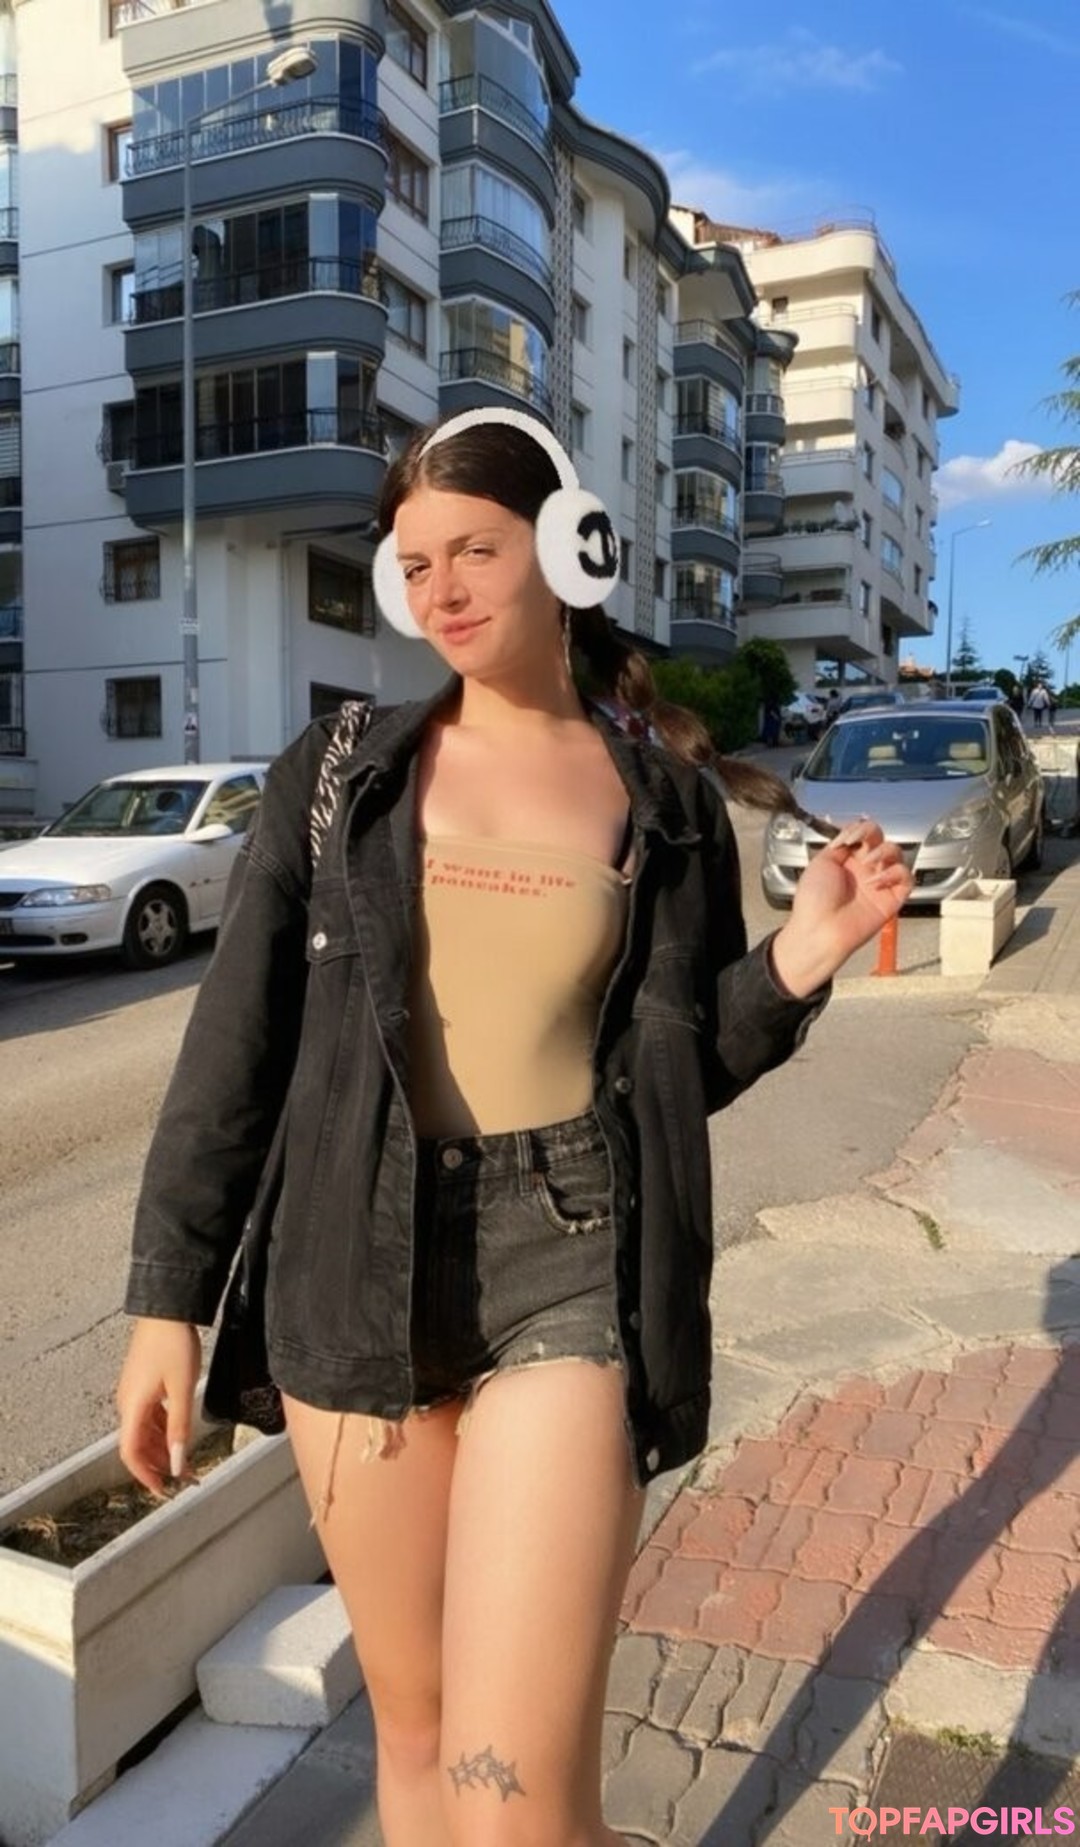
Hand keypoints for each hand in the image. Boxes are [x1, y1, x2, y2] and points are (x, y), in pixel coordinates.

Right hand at [116, 1318, 201, 1495]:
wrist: (166, 1309)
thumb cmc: (174, 1345)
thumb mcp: (182, 1389)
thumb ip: (179, 1428)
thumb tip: (177, 1463)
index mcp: (132, 1407)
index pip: (130, 1453)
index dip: (145, 1476)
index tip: (164, 1490)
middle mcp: (126, 1403)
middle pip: (138, 1445)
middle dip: (160, 1465)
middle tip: (187, 1479)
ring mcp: (132, 1393)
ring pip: (144, 1431)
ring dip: (163, 1449)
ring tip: (187, 1460)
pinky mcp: (141, 1383)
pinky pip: (148, 1416)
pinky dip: (162, 1430)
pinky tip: (178, 1434)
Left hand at [770, 820, 912, 996]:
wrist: (820, 929)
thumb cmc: (814, 901)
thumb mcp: (821, 862)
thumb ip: (840, 845)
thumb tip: (853, 834)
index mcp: (846, 860)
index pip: (862, 834)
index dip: (859, 829)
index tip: (849, 837)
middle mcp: (864, 869)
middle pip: (881, 839)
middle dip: (872, 834)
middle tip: (861, 845)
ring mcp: (879, 882)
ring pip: (897, 853)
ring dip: (884, 852)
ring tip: (869, 865)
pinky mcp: (892, 898)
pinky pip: (906, 877)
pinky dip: (894, 873)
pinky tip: (876, 882)